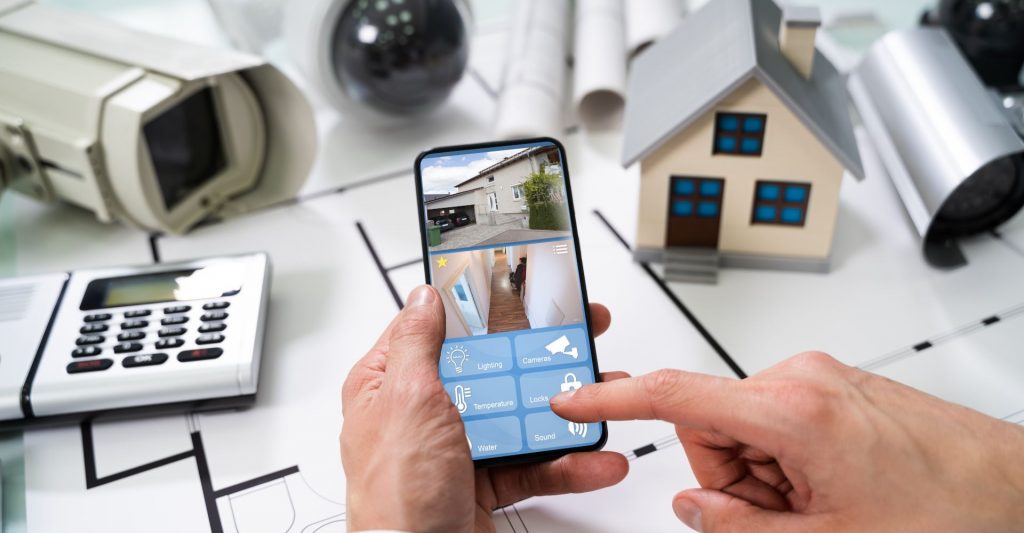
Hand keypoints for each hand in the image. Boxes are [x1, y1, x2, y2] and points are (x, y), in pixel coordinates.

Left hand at [341, 285, 627, 531]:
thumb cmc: (394, 495)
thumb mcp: (406, 399)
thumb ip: (417, 344)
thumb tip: (424, 297)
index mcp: (389, 385)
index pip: (436, 330)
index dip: (477, 309)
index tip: (519, 295)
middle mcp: (421, 414)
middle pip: (488, 371)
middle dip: (538, 358)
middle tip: (578, 340)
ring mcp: (454, 451)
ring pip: (518, 417)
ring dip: (564, 413)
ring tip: (602, 399)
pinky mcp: (482, 485)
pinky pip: (532, 465)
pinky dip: (567, 464)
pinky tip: (594, 458)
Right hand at [551, 352, 1023, 531]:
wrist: (1014, 486)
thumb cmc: (947, 509)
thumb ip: (739, 527)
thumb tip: (691, 508)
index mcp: (789, 408)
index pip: (674, 395)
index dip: (614, 399)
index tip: (573, 399)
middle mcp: (797, 376)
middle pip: (708, 425)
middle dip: (731, 478)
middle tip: (785, 512)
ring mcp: (817, 376)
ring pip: (741, 427)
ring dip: (763, 473)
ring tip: (821, 501)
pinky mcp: (829, 383)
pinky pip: (773, 419)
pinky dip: (783, 457)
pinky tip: (828, 483)